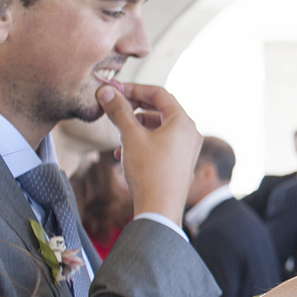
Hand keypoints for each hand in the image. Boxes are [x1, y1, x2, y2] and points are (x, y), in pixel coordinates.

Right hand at [97, 82, 200, 219]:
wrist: (160, 208)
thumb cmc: (149, 171)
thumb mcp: (130, 136)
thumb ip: (119, 111)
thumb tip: (106, 91)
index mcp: (183, 122)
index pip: (159, 94)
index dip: (134, 89)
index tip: (114, 90)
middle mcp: (190, 132)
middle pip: (160, 109)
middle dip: (135, 107)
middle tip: (114, 107)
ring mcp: (188, 148)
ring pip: (160, 128)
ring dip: (137, 126)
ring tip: (118, 131)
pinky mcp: (181, 161)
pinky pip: (162, 143)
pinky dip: (144, 142)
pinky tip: (123, 153)